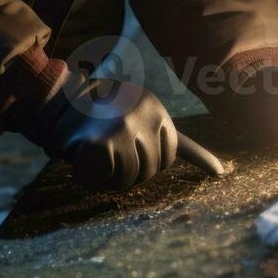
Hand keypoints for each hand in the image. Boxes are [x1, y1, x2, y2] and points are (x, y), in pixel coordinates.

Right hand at [25, 74, 177, 190]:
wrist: (56, 98)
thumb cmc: (101, 114)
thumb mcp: (144, 118)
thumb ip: (179, 143)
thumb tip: (221, 172)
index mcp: (157, 109)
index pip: (169, 157)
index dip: (145, 160)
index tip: (126, 144)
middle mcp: (145, 115)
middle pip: (149, 171)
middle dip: (126, 170)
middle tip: (105, 147)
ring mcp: (125, 128)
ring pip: (126, 179)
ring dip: (106, 176)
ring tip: (92, 151)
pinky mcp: (103, 144)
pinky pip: (103, 179)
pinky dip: (88, 176)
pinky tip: (78, 157)